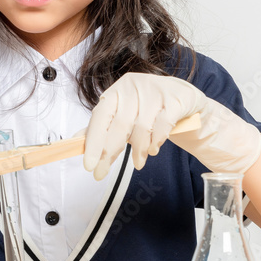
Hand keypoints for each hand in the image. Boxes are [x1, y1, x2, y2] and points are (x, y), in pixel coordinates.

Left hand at [82, 73, 260, 180]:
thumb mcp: (124, 116)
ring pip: (142, 128)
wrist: (183, 99)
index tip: (89, 165)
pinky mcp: (176, 99)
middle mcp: (134, 87)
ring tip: (138, 162)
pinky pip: (163, 127)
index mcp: (117, 91)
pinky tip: (153, 149)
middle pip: (120, 124)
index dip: (93, 141)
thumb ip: (103, 128)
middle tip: (102, 173)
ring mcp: (156, 91)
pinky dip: (156, 142)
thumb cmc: (148, 110)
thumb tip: (77, 142)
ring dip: (139, 150)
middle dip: (110, 152)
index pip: (101, 116)